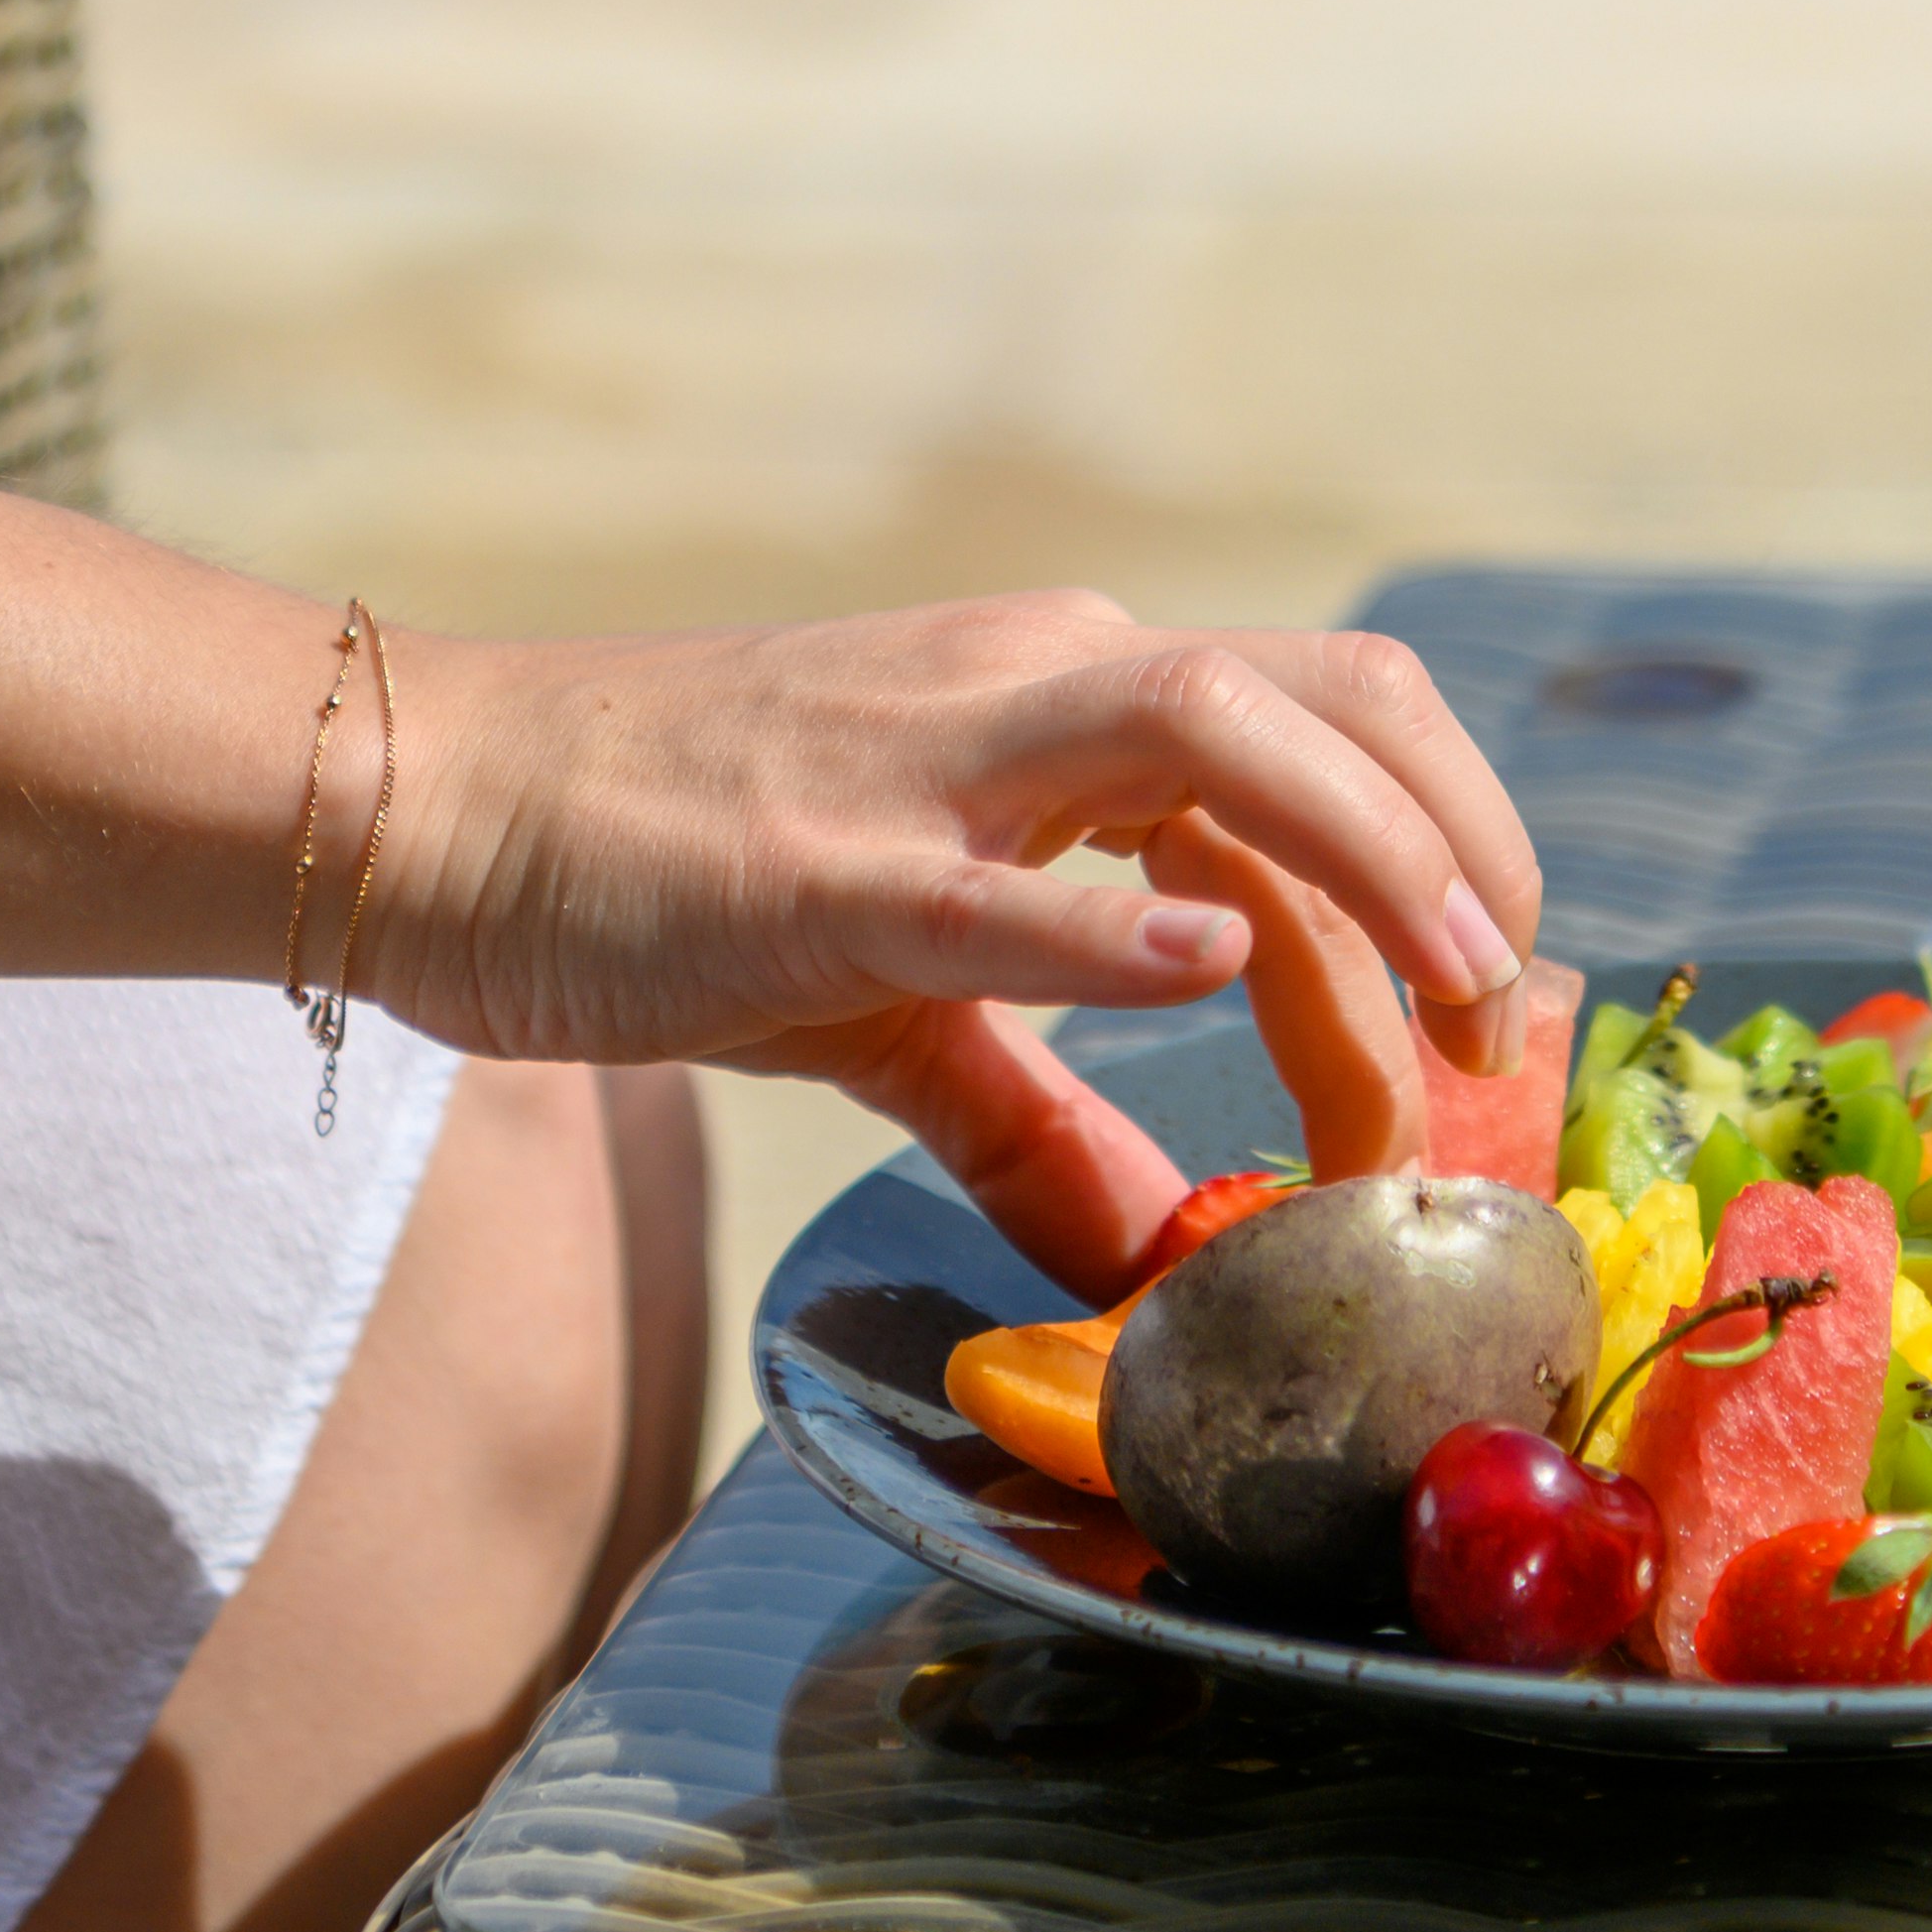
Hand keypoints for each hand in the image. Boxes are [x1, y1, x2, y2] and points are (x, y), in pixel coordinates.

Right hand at [368, 593, 1541, 1298]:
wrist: (440, 804)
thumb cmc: (658, 873)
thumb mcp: (889, 995)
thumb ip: (1033, 1108)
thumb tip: (1139, 1248)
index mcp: (1063, 698)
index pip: (1325, 739)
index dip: (1436, 880)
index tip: (1466, 1043)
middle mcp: (1030, 682)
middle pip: (1331, 703)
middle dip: (1456, 857)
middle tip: (1490, 1038)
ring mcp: (929, 761)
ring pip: (1212, 734)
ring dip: (1367, 859)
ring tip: (1441, 1000)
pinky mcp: (820, 865)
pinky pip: (997, 887)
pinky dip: (1117, 924)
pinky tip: (1213, 956)